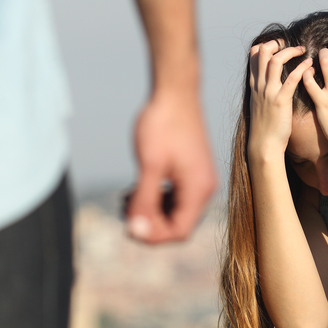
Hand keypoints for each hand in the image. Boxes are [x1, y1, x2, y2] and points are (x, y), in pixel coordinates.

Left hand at [125, 88, 215, 242]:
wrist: (175, 91)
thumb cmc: (163, 123)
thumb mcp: (149, 165)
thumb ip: (144, 201)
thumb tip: (136, 231)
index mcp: (198, 190)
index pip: (178, 231)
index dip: (152, 236)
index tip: (128, 227)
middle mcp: (204, 189)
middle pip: (177, 224)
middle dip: (149, 223)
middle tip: (123, 212)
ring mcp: (199, 180)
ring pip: (174, 211)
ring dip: (150, 212)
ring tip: (126, 200)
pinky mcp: (192, 172)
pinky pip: (175, 197)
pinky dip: (156, 198)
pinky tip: (136, 190)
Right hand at [246, 40, 312, 163]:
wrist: (264, 144)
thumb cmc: (265, 126)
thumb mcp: (260, 104)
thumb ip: (264, 90)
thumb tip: (272, 82)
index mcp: (255, 85)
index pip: (254, 55)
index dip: (266, 45)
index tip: (280, 46)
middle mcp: (260, 85)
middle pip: (263, 52)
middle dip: (277, 43)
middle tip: (292, 45)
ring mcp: (269, 92)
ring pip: (276, 61)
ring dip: (291, 51)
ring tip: (303, 50)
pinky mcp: (281, 101)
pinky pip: (291, 79)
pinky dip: (302, 68)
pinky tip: (310, 65)